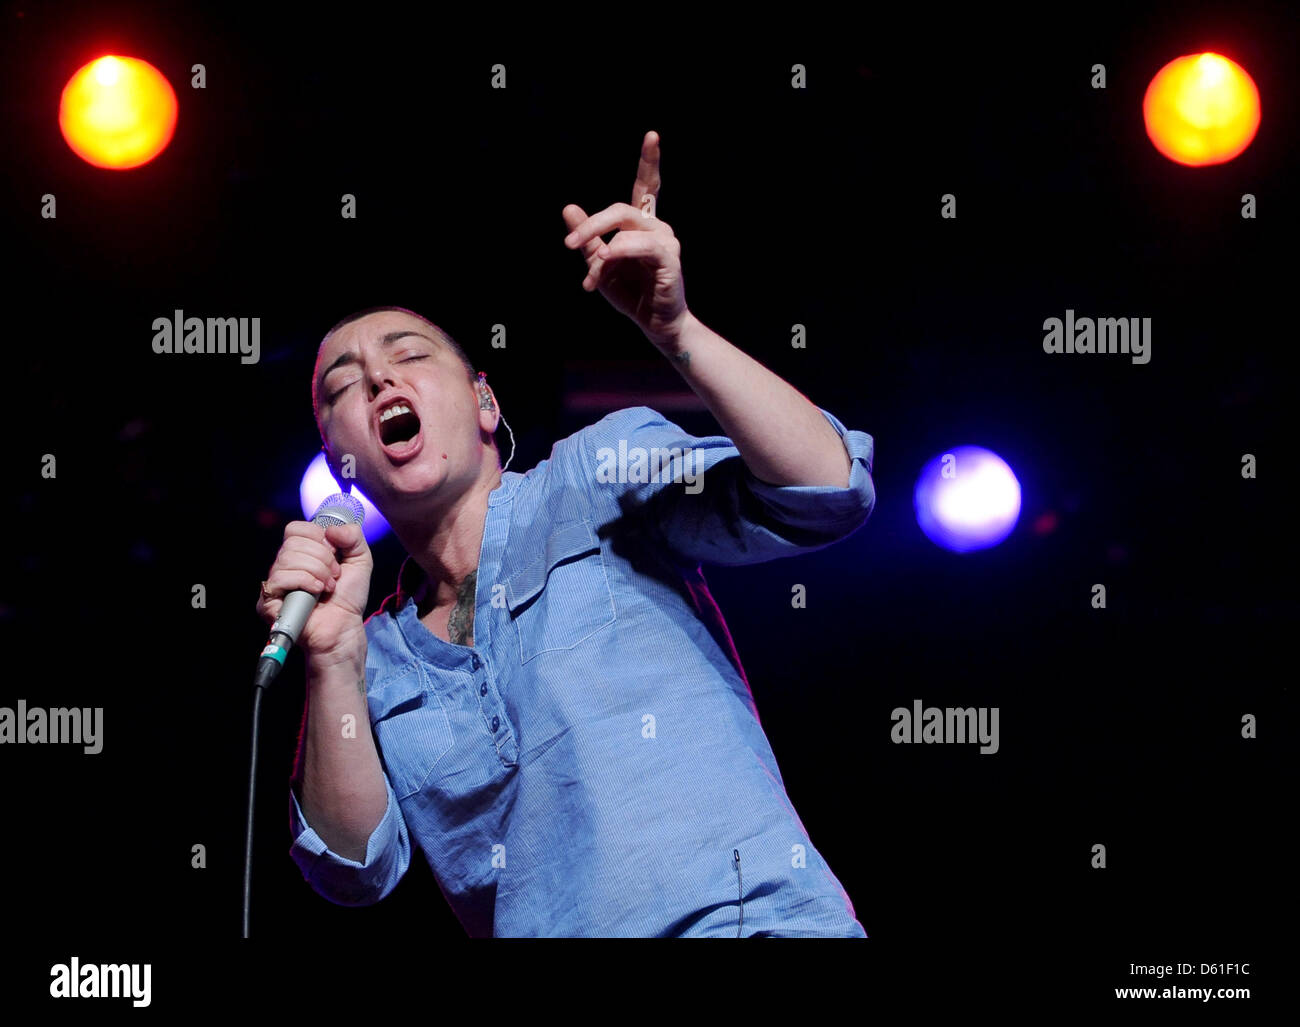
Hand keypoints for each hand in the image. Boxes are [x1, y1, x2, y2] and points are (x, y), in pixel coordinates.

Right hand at [255, 520, 372, 661]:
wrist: (344, 627)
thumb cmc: (348, 598)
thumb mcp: (360, 560)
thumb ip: (353, 536)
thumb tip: (331, 529)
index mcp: (301, 552)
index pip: (296, 528)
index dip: (319, 538)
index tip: (335, 555)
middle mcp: (285, 564)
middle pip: (294, 541)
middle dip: (323, 558)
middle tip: (334, 575)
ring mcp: (276, 580)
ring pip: (289, 557)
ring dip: (318, 572)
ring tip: (327, 587)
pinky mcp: (269, 598)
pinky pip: (282, 576)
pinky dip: (305, 581)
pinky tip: (317, 592)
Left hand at [562, 130, 689, 348]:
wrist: (656, 325)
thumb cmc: (632, 294)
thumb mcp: (600, 264)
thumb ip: (587, 238)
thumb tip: (568, 208)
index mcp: (642, 224)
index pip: (647, 186)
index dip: (650, 161)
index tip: (652, 136)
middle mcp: (657, 226)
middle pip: (620, 209)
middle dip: (591, 225)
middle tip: (568, 245)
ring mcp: (666, 241)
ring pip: (625, 229)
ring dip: (601, 253)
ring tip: (591, 279)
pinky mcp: (669, 259)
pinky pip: (641, 246)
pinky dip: (620, 250)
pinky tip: (607, 259)